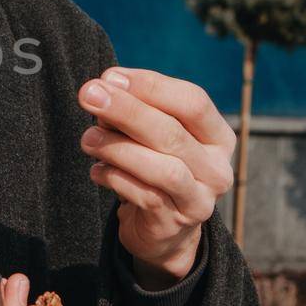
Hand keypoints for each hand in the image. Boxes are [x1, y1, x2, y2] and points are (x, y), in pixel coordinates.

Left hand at [78, 65, 236, 284]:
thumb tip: (104, 90)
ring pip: (162, 168)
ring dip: (118, 148)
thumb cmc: (156, 166)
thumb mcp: (153, 136)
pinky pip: (144, 196)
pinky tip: (96, 170)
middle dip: (126, 110)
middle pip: (172, 132)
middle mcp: (217, 168)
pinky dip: (116, 178)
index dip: (150, 86)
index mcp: (218, 136)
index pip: (193, 101)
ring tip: (88, 139)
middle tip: (89, 94)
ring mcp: (200, 198)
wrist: (162, 229)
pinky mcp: (175, 222)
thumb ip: (135, 112)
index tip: (110, 77)